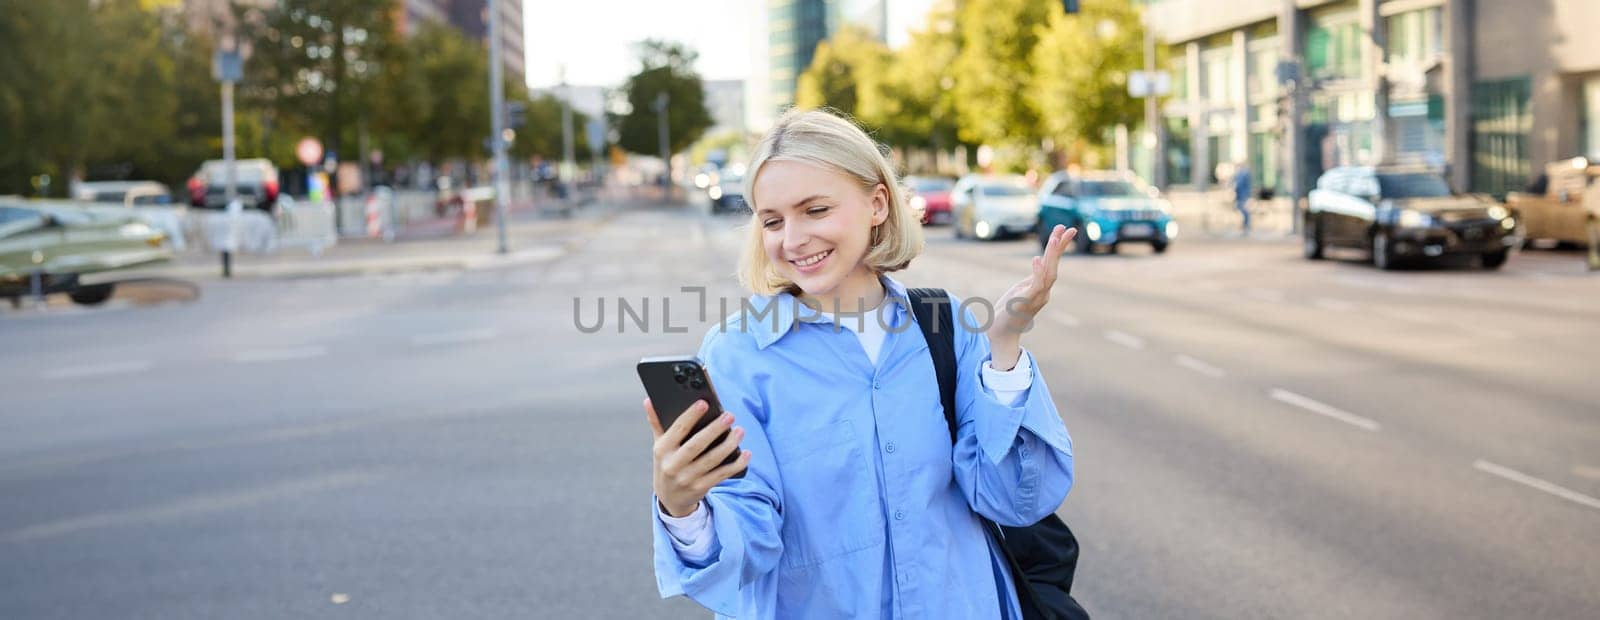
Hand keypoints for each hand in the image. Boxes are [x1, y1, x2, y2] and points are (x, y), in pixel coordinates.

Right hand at [646, 398, 751, 517]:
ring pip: (711, 460)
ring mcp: (687, 478)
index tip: (704, 403)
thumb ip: (657, 423)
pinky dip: (735, 464)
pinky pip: (721, 474)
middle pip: (696, 445)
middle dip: (714, 429)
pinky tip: (746, 454)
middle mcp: (673, 465)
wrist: (669, 498)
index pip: (678, 429)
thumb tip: (649, 400)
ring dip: (728, 445)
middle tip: (729, 416)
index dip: (691, 416)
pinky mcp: (701, 488)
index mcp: (662, 449)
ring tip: (739, 431)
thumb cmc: (667, 463)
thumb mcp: (659, 446)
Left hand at [988, 225, 1074, 369]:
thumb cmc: (1008, 312)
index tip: (1067, 229)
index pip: (1053, 263)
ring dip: (1052, 256)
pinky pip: (1035, 286)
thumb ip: (1031, 278)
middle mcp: (1044, 292)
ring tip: (1054, 238)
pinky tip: (1037, 259)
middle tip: (1066, 228)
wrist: (1000, 333)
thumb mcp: (1021, 289)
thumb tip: (1039, 262)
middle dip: (1060, 246)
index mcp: (1042, 287)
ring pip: (1049, 274)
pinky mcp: (1025, 302)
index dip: (1060, 246)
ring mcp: (1036, 298)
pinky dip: (1038, 272)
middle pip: (1055, 265)